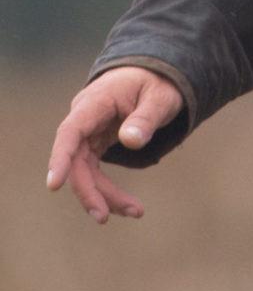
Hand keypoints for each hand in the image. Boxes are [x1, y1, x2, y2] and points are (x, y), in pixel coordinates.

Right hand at [46, 66, 183, 223]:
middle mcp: (85, 118)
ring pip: (85, 171)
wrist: (156, 72)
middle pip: (76, 160)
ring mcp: (88, 132)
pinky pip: (94, 171)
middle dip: (90, 191)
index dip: (60, 158)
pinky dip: (108, 189)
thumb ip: (146, 117)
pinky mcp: (95, 143)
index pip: (71, 131)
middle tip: (105, 217)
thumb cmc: (158, 81)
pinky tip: (126, 205)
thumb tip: (130, 141)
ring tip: (134, 212)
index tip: (54, 185)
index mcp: (96, 101)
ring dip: (104, 195)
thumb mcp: (161, 96)